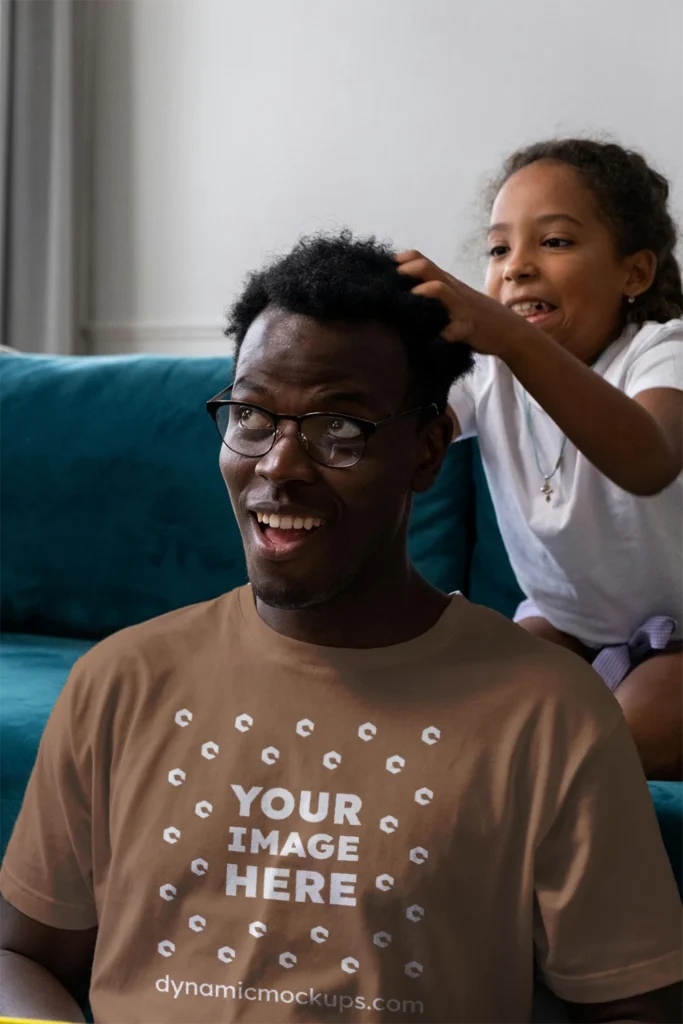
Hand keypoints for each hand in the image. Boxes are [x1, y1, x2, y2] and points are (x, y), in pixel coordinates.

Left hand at [395, 250, 537, 359]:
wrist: (508, 330)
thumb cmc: (475, 315)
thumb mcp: (454, 298)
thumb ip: (434, 294)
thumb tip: (401, 296)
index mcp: (446, 282)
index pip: (421, 259)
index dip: (401, 260)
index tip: (383, 269)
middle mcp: (452, 289)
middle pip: (427, 268)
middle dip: (406, 270)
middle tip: (388, 281)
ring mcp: (460, 307)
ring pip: (440, 289)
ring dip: (421, 292)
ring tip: (408, 301)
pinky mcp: (467, 327)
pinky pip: (453, 329)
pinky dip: (440, 335)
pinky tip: (429, 340)